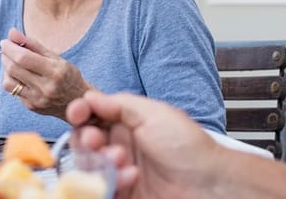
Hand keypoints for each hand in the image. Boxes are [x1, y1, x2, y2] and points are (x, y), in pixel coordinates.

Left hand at [1, 27, 91, 119]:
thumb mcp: (55, 57)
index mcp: (55, 71)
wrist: (77, 100)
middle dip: (5, 56)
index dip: (10, 48)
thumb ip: (32, 44)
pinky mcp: (31, 107)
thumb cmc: (67, 75)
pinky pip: (12, 91)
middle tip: (6, 49)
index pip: (24, 58)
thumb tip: (12, 32)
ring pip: (8, 82)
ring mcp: (38, 99)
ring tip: (11, 62)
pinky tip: (18, 75)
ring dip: (5, 68)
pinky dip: (11, 80)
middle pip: (14, 69)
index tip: (5, 42)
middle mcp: (46, 87)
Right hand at [66, 90, 221, 198]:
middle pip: (85, 140)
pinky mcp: (123, 192)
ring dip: (100, 160)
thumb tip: (90, 97)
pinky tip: (131, 177)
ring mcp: (120, 168)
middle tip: (95, 140)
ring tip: (121, 159)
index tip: (77, 112)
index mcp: (127, 121)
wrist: (208, 183)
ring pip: (90, 164)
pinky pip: (102, 187)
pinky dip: (111, 181)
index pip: (94, 114)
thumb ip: (120, 104)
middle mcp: (120, 143)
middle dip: (86, 138)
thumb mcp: (154, 113)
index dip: (81, 112)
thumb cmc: (186, 144)